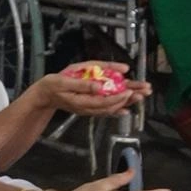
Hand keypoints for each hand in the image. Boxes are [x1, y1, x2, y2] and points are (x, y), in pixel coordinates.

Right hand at [35, 62, 149, 116]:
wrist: (45, 95)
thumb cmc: (53, 85)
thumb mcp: (64, 80)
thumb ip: (82, 84)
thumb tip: (99, 86)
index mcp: (82, 101)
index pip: (105, 101)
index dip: (119, 96)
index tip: (130, 90)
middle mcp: (88, 107)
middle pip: (113, 104)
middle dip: (130, 98)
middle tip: (145, 91)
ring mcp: (89, 108)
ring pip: (112, 107)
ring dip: (128, 101)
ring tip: (142, 94)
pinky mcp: (90, 107)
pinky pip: (106, 110)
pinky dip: (118, 109)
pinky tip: (127, 108)